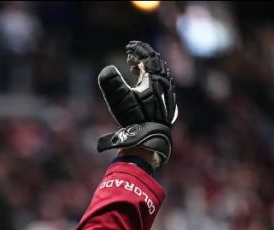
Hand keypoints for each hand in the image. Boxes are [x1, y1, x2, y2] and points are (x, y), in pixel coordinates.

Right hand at [97, 41, 177, 167]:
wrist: (150, 139)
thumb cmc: (134, 119)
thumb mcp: (120, 99)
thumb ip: (111, 82)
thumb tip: (107, 69)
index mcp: (154, 78)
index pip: (148, 57)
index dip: (138, 49)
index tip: (129, 46)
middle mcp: (163, 83)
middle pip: (156, 62)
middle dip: (143, 55)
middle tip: (132, 52)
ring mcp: (166, 93)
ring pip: (158, 73)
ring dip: (146, 67)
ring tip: (133, 66)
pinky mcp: (166, 103)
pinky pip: (159, 83)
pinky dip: (150, 78)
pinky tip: (141, 82)